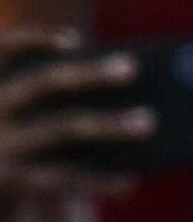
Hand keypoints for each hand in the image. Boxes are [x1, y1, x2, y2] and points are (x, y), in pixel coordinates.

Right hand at [0, 26, 152, 221]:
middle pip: (45, 84)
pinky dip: (100, 180)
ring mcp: (1, 146)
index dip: (36, 39)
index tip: (76, 41)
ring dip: (110, 122)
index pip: (4, 49)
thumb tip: (115, 110)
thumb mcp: (14, 129)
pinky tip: (130, 182)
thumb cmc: (8, 162)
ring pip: (63, 128)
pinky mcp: (13, 181)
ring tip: (148, 122)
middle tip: (131, 67)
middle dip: (89, 74)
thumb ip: (42, 113)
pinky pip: (65, 177)